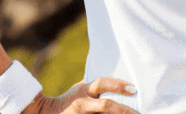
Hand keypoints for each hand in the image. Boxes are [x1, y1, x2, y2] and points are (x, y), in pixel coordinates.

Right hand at [22, 77, 139, 113]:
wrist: (46, 112)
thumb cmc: (67, 100)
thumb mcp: (79, 89)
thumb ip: (91, 85)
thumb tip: (109, 75)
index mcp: (85, 90)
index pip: (103, 83)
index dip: (118, 85)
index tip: (133, 89)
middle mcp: (84, 103)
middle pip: (107, 105)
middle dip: (125, 110)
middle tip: (139, 113)